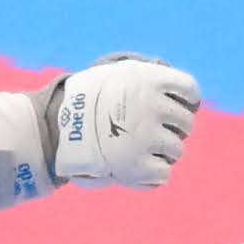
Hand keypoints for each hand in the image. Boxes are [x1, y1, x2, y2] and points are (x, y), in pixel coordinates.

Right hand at [41, 54, 202, 190]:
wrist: (52, 127)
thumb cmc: (85, 98)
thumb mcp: (114, 70)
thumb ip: (146, 70)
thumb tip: (173, 75)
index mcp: (150, 80)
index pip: (190, 91)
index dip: (186, 101)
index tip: (177, 107)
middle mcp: (153, 107)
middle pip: (186, 123)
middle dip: (171, 128)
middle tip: (148, 131)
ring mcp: (147, 138)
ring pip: (177, 150)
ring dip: (161, 152)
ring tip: (138, 149)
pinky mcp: (137, 167)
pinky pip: (163, 174)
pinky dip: (151, 174)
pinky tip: (134, 166)